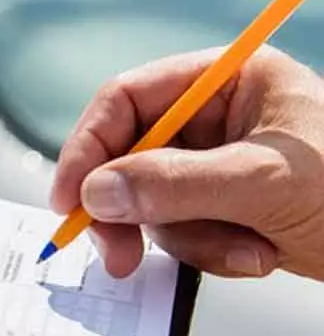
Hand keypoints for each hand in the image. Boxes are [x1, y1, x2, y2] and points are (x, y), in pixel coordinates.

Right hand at [51, 47, 323, 279]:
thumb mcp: (264, 184)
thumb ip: (174, 184)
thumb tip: (96, 193)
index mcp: (230, 79)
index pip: (128, 100)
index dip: (89, 147)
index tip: (71, 200)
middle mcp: (221, 115)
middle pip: (131, 155)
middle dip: (133, 209)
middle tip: (116, 256)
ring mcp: (224, 163)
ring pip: (154, 202)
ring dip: (190, 238)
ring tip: (247, 250)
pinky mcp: (231, 206)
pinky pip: (184, 231)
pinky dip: (213, 252)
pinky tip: (262, 255)